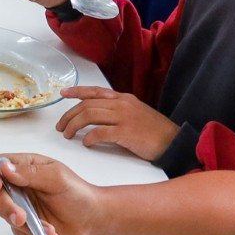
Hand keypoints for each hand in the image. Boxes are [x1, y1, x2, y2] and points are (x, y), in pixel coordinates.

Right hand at [0, 154, 104, 234]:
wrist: (91, 219)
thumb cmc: (78, 193)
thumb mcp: (57, 178)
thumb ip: (31, 172)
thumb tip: (5, 168)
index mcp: (25, 166)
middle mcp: (18, 185)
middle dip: (6, 207)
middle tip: (21, 217)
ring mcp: (20, 205)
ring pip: (4, 214)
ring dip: (26, 225)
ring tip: (49, 228)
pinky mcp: (24, 224)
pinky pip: (18, 231)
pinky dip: (34, 234)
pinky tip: (51, 232)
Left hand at [55, 86, 181, 159]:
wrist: (174, 142)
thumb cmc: (154, 131)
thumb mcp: (135, 114)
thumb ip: (118, 111)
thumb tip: (97, 118)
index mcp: (123, 98)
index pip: (94, 91)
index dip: (77, 92)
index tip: (63, 94)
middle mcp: (122, 104)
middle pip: (87, 105)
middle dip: (69, 115)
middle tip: (60, 127)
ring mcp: (124, 117)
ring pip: (89, 115)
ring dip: (74, 125)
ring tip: (68, 135)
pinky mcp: (126, 132)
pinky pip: (100, 132)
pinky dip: (89, 137)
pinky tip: (86, 143)